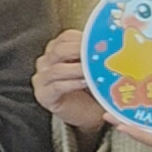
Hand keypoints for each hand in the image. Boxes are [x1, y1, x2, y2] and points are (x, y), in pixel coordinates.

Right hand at [32, 26, 106, 141]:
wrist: (85, 113)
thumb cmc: (89, 88)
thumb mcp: (91, 67)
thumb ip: (94, 56)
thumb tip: (109, 44)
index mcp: (56, 50)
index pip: (66, 37)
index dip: (83, 39)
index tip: (100, 42)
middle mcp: (45, 62)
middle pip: (59, 50)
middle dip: (80, 51)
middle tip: (97, 54)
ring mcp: (41, 79)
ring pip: (56, 69)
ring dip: (77, 69)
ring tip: (92, 70)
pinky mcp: (43, 95)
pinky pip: (56, 87)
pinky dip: (72, 83)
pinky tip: (85, 83)